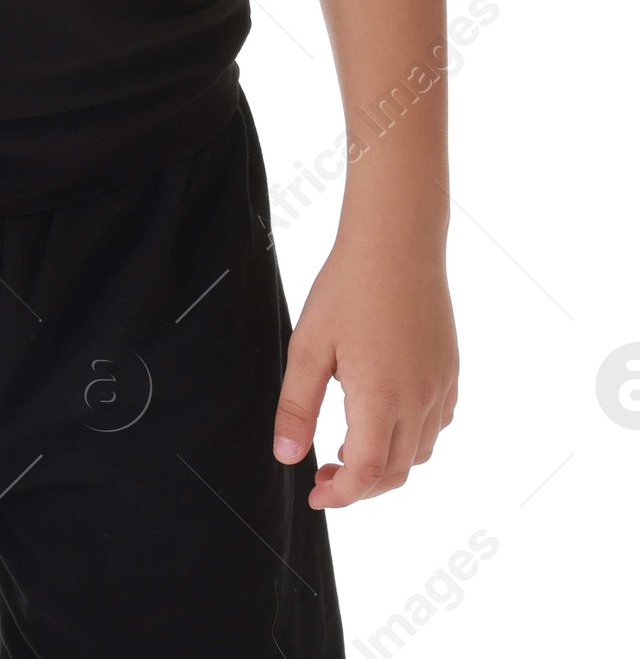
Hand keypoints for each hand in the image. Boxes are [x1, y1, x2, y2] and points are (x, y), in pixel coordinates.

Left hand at [272, 229, 457, 508]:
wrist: (396, 242)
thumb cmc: (347, 288)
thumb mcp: (309, 346)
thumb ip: (297, 406)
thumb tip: (287, 457)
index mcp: (380, 398)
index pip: (366, 474)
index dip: (341, 495)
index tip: (315, 494)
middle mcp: (419, 400)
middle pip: (396, 472)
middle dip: (360, 486)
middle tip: (324, 475)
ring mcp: (440, 386)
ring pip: (420, 453)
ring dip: (387, 465)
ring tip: (349, 448)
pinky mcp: (450, 371)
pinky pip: (436, 425)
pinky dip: (411, 439)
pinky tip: (384, 417)